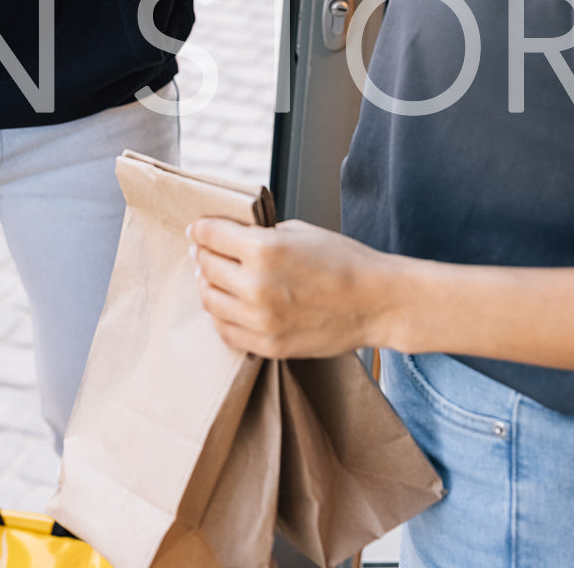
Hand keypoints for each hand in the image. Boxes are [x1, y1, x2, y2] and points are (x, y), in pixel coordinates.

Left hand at [187, 217, 398, 357]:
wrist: (377, 303)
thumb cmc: (344, 262)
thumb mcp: (299, 231)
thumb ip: (260, 235)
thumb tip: (230, 238)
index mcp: (264, 249)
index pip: (209, 235)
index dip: (199, 229)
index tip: (196, 230)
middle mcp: (256, 286)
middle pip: (205, 267)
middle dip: (202, 254)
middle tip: (203, 251)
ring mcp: (260, 320)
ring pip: (210, 300)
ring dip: (208, 285)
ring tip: (214, 278)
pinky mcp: (268, 345)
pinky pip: (225, 331)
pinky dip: (221, 315)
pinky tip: (229, 305)